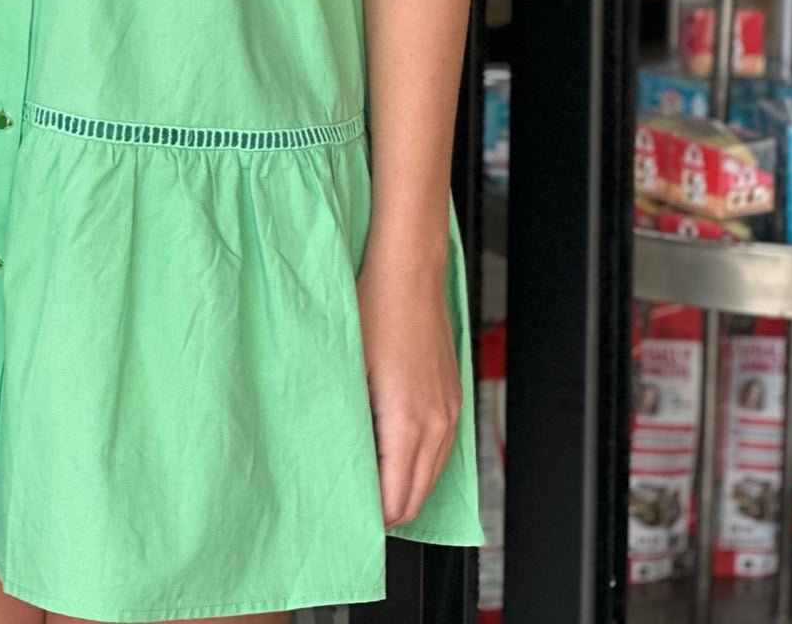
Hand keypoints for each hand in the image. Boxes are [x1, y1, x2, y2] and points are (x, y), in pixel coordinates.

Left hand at [354, 244, 462, 527]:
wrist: (408, 272)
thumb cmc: (374, 309)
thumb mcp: (348, 369)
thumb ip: (349, 424)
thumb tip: (339, 463)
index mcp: (408, 422)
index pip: (395, 499)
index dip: (370, 517)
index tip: (345, 518)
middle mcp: (437, 424)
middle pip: (416, 498)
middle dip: (387, 512)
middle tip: (353, 511)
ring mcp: (449, 412)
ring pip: (432, 479)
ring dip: (405, 490)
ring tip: (370, 490)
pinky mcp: (453, 398)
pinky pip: (442, 452)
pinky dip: (420, 467)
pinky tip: (395, 459)